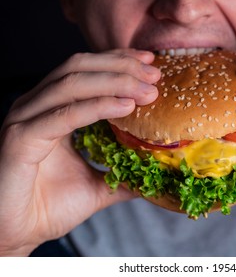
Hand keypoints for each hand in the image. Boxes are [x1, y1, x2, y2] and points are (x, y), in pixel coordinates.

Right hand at [0, 49, 159, 255]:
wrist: (18, 234)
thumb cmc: (49, 207)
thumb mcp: (97, 185)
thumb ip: (124, 173)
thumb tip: (154, 171)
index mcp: (52, 110)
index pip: (86, 71)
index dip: (118, 62)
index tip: (151, 63)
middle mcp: (36, 107)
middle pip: (79, 68)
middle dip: (121, 66)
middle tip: (155, 74)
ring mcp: (25, 120)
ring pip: (71, 84)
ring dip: (114, 82)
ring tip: (147, 91)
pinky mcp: (20, 139)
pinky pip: (63, 115)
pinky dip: (97, 107)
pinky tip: (125, 107)